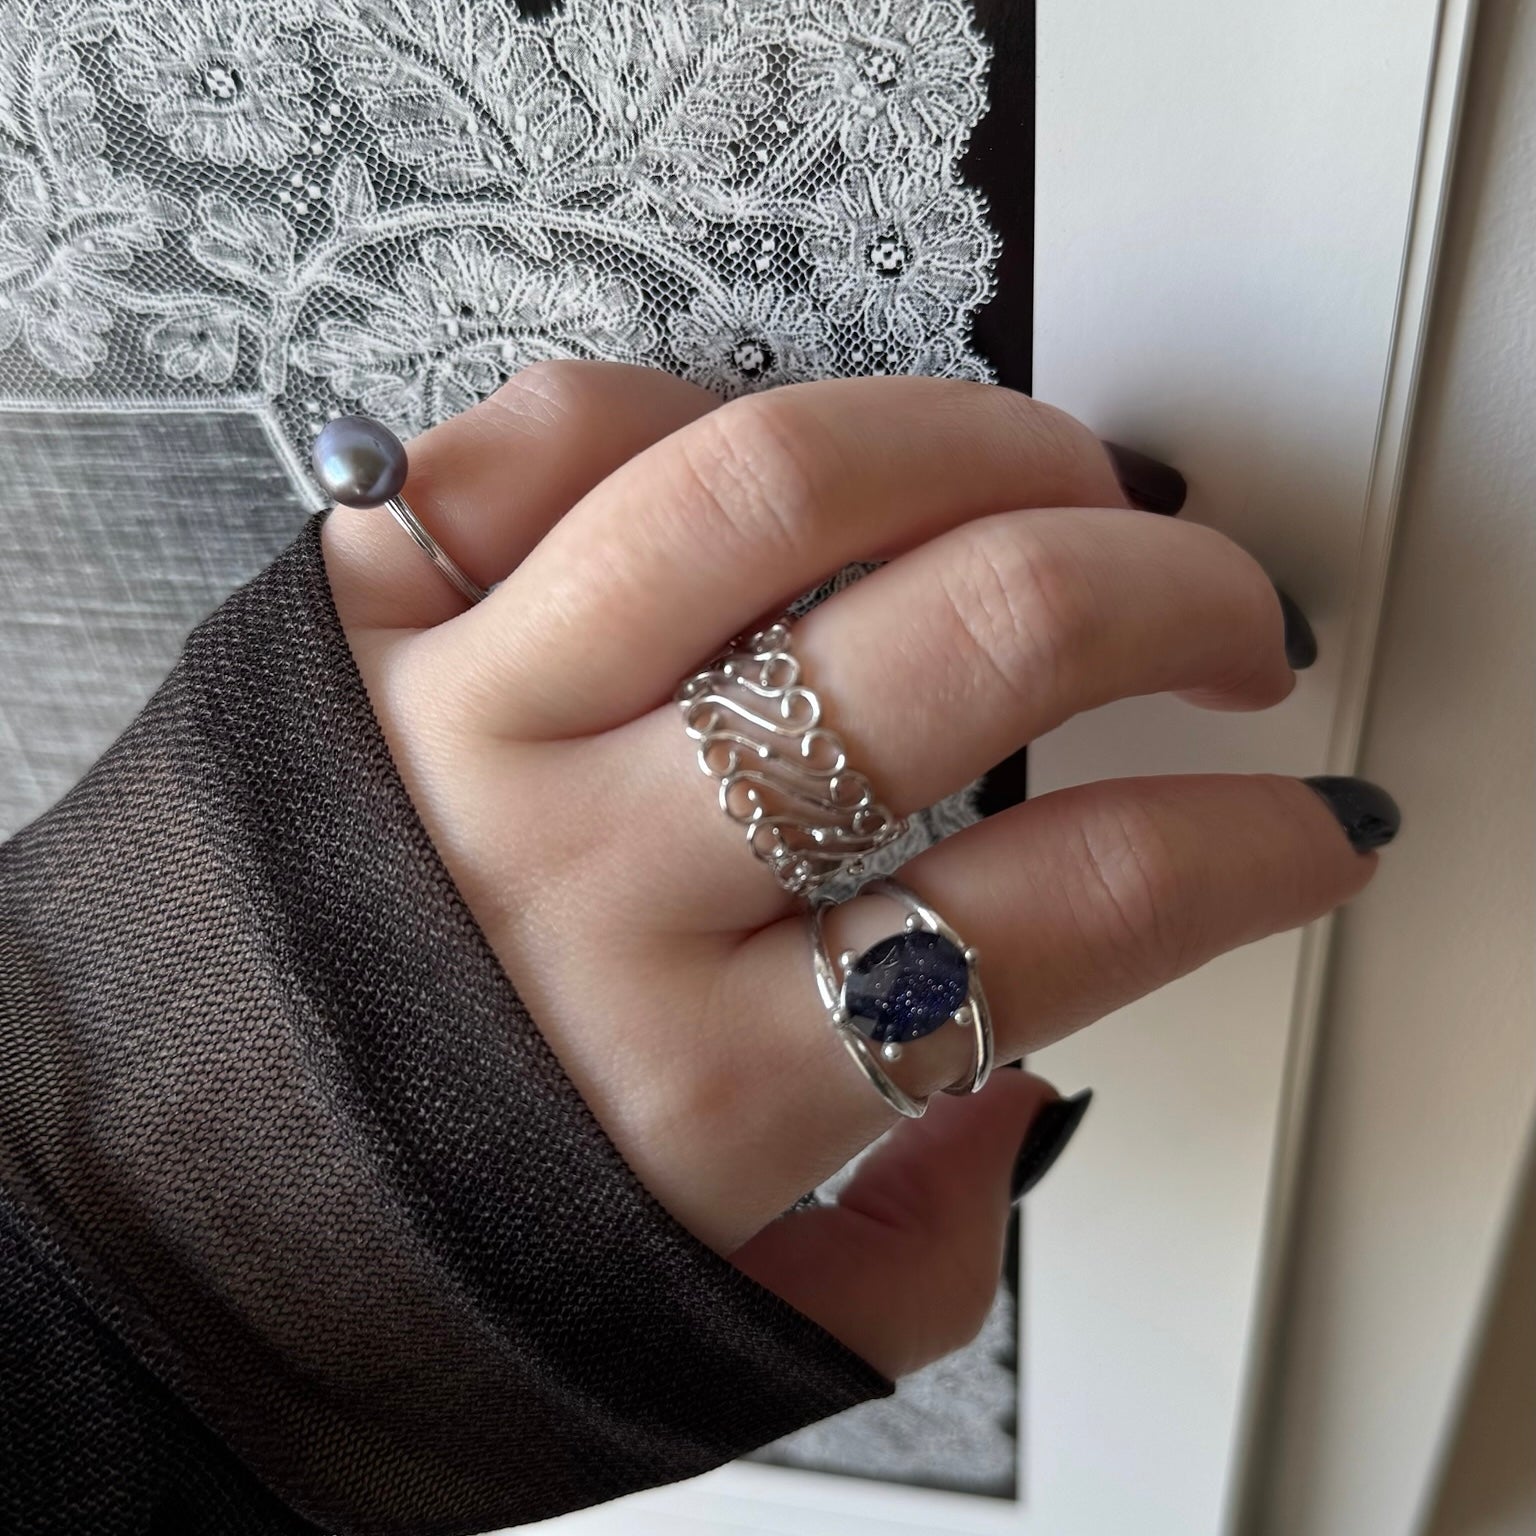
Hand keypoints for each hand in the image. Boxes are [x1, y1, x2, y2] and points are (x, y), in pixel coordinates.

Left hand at [319, 360, 1389, 1379]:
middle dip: (1171, 601)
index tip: (1310, 819)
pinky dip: (695, 410)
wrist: (127, 1227)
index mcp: (704, 1087)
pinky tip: (772, 466)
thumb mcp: (709, 1327)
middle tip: (1224, 616)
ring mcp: (466, 723)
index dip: (1251, 849)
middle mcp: (595, 877)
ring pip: (779, 484)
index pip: (1078, 912)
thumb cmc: (397, 1272)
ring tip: (1057, 474)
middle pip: (969, 643)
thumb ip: (910, 1235)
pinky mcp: (355, 624)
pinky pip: (551, 433)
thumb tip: (1017, 1074)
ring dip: (982, 444)